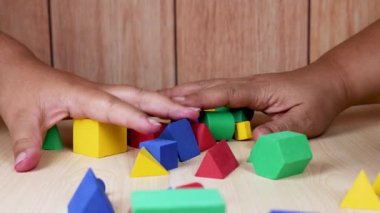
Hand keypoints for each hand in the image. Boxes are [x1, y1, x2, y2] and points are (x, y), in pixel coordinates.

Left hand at [0, 33, 198, 171]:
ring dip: (162, 103)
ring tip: (187, 113)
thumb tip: (27, 165)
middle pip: (137, 95)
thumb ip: (27, 141)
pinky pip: (130, 101)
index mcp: (81, 94)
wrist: (19, 72)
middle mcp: (96, 91)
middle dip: (165, 104)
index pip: (114, 106)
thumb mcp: (19, 117)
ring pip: (137, 96)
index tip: (157, 127)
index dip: (136, 118)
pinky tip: (160, 114)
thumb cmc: (22, 88)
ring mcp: (100, 93)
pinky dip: (149, 106)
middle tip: (192, 113)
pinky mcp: (100, 98)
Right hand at [162, 60, 349, 139]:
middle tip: (155, 98)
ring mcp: (246, 86)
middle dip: (183, 92)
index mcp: (259, 89)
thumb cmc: (315, 100)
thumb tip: (254, 141)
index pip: (225, 92)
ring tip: (163, 98)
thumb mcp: (305, 121)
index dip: (201, 98)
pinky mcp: (246, 91)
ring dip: (187, 91)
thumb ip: (280, 130)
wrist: (325, 82)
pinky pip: (219, 92)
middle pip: (211, 85)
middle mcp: (248, 84)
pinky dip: (200, 95)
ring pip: (212, 86)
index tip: (178, 103)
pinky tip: (190, 101)